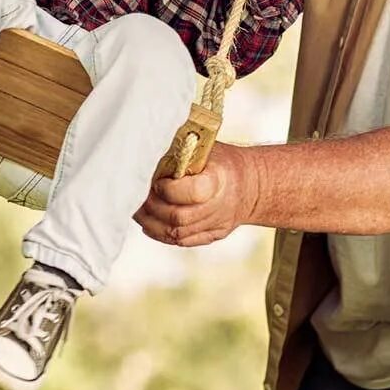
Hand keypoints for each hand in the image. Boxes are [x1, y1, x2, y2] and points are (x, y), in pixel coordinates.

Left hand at [134, 143, 252, 245]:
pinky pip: (183, 241)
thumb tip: (148, 154)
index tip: (156, 182)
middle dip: (153, 209)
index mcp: (219, 179)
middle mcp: (220, 205)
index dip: (168, 189)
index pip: (192, 192)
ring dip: (152, 224)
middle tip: (138, 198)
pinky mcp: (213, 235)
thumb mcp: (204, 148)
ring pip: (178, 233)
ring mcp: (217, 224)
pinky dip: (162, 235)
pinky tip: (149, 224)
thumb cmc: (221, 161)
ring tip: (138, 212)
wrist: (250, 184)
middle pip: (180, 217)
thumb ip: (181, 154)